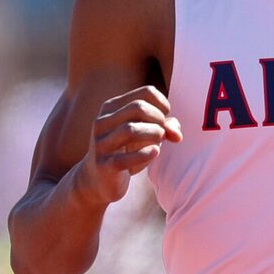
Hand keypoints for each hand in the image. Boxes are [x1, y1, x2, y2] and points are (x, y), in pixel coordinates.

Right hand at [77, 86, 181, 203]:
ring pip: (130, 129)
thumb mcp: (144, 136)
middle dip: (158, 119)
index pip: (145, 93)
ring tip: (160, 140)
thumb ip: (163, 127)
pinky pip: (125, 158)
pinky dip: (145, 154)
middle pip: (138, 107)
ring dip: (154, 133)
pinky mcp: (104, 165)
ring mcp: (101, 144)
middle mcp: (102, 122)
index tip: (164, 119)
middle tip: (163, 133)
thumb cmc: (125, 152)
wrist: (97, 180)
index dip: (162, 104)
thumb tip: (177, 133)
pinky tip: (155, 152)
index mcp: (111, 108)